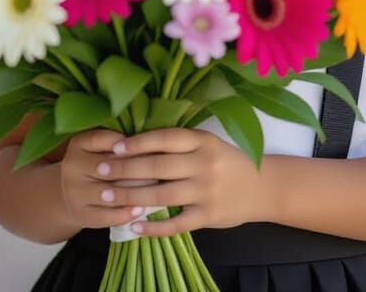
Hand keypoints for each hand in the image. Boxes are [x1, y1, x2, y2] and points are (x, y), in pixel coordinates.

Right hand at [58, 129, 154, 230]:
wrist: (73, 194)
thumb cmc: (99, 164)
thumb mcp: (102, 146)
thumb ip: (122, 143)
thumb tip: (155, 143)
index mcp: (78, 143)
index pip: (107, 140)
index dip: (132, 144)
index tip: (153, 146)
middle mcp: (72, 166)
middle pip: (111, 167)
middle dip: (139, 168)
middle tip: (164, 168)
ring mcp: (74, 192)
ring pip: (111, 192)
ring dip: (136, 191)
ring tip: (158, 189)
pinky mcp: (81, 214)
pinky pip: (107, 215)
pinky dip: (126, 213)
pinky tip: (142, 210)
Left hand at [94, 127, 268, 236]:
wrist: (265, 187)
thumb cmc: (229, 163)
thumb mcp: (208, 145)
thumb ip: (179, 145)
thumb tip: (136, 145)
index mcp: (203, 141)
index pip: (164, 139)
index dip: (137, 142)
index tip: (113, 147)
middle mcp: (204, 164)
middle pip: (157, 166)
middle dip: (124, 169)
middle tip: (100, 171)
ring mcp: (206, 191)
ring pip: (161, 194)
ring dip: (130, 196)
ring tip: (107, 197)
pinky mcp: (208, 216)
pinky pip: (176, 223)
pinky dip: (153, 227)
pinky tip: (133, 225)